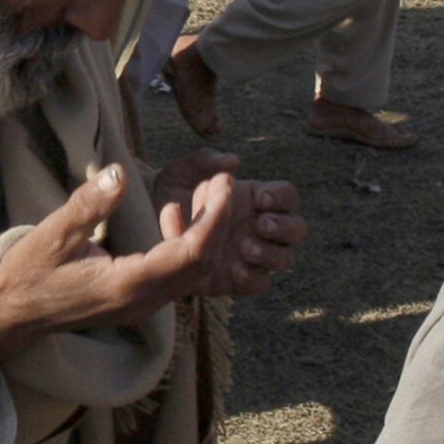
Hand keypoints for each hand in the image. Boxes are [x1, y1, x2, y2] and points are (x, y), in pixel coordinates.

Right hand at [0, 164, 300, 363]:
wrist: (9, 316)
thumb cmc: (26, 275)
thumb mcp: (52, 235)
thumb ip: (89, 205)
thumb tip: (119, 172)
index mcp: (128, 285)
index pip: (190, 253)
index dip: (214, 218)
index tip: (223, 183)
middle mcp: (143, 301)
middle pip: (202, 265)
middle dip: (219, 222)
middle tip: (223, 181)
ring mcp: (141, 306)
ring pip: (194, 274)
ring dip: (207, 234)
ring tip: (206, 194)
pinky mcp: (136, 303)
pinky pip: (178, 277)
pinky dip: (189, 246)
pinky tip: (176, 219)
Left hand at [154, 155, 305, 299]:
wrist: (146, 227)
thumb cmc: (170, 193)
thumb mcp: (181, 172)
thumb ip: (206, 160)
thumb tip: (233, 161)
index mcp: (254, 199)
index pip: (287, 196)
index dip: (281, 197)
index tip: (260, 199)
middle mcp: (259, 227)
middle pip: (296, 230)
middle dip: (284, 228)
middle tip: (260, 224)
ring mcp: (251, 254)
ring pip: (285, 259)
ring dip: (271, 254)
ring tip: (244, 247)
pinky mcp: (237, 278)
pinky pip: (260, 283)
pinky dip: (253, 278)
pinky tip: (233, 269)